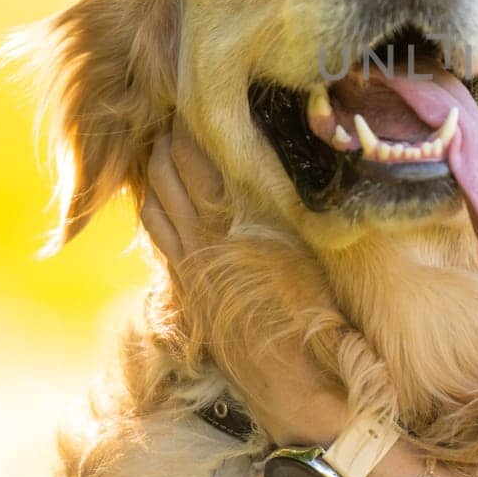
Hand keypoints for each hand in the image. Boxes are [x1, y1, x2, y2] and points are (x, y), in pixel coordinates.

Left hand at [142, 116, 348, 445]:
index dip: (199, 118)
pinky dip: (155, 199)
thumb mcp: (315, 248)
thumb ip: (289, 199)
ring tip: (172, 139)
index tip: (207, 91)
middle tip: (185, 105)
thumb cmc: (322, 314)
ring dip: (159, 163)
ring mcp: (189, 257)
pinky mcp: (184, 282)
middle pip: (169, 163)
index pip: (202, 150)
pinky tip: (164, 188)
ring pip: (155, 192)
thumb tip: (277, 155)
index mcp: (242, 217)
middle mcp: (206, 232)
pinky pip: (155, 226)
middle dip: (173, 132)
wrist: (297, 385)